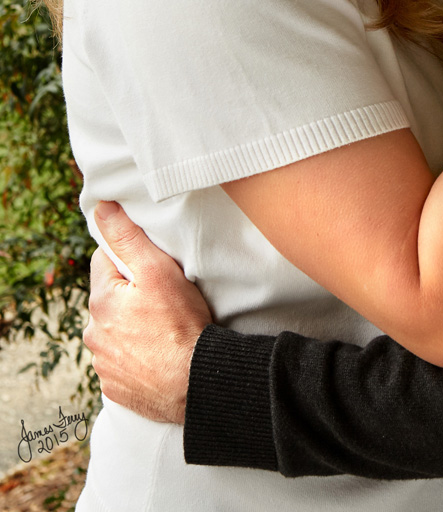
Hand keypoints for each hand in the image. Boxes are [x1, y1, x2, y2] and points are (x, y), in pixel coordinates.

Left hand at [84, 201, 211, 423]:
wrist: (194, 382)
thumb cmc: (180, 324)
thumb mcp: (158, 270)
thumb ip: (127, 237)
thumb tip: (101, 208)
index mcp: (100, 301)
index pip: (105, 262)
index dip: (131, 259)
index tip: (154, 267)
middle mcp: (93, 334)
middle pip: (110, 298)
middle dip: (130, 294)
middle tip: (164, 298)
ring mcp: (103, 364)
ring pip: (115, 331)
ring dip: (131, 326)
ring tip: (164, 328)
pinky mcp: (117, 388)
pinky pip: (122, 361)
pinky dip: (137, 355)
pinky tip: (159, 354)